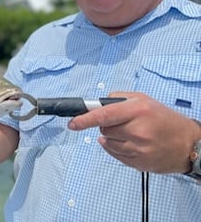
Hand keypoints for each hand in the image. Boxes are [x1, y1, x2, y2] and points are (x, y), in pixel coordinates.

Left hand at [68, 92, 200, 172]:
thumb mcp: (143, 99)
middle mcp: (138, 130)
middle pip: (104, 129)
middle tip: (123, 123)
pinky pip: (114, 154)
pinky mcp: (139, 162)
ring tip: (131, 133)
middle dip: (107, 125)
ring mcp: (138, 148)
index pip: (103, 115)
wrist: (188, 143)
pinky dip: (117, 148)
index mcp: (138, 110)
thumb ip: (118, 99)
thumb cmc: (165, 119)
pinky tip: (130, 143)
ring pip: (107, 142)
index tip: (72, 123)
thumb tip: (97, 104)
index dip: (85, 119)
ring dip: (113, 137)